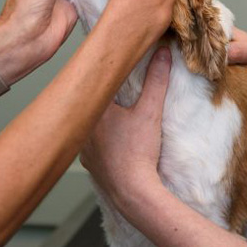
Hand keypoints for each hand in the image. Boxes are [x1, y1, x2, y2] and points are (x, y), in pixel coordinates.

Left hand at [81, 47, 170, 210]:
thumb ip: (156, 80)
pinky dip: (100, 142)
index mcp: (93, 111)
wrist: (134, 192)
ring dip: (99, 122)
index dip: (101, 77)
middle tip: (110, 88)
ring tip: (112, 115)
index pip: (93, 86)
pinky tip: (112, 141)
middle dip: (99, 98)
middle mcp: (82, 129)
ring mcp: (83, 149)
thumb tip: (163, 53)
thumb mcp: (150, 111)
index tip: (106, 66)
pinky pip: (91, 146)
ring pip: (87, 127)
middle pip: (88, 105)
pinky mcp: (89, 164)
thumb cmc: (140, 152)